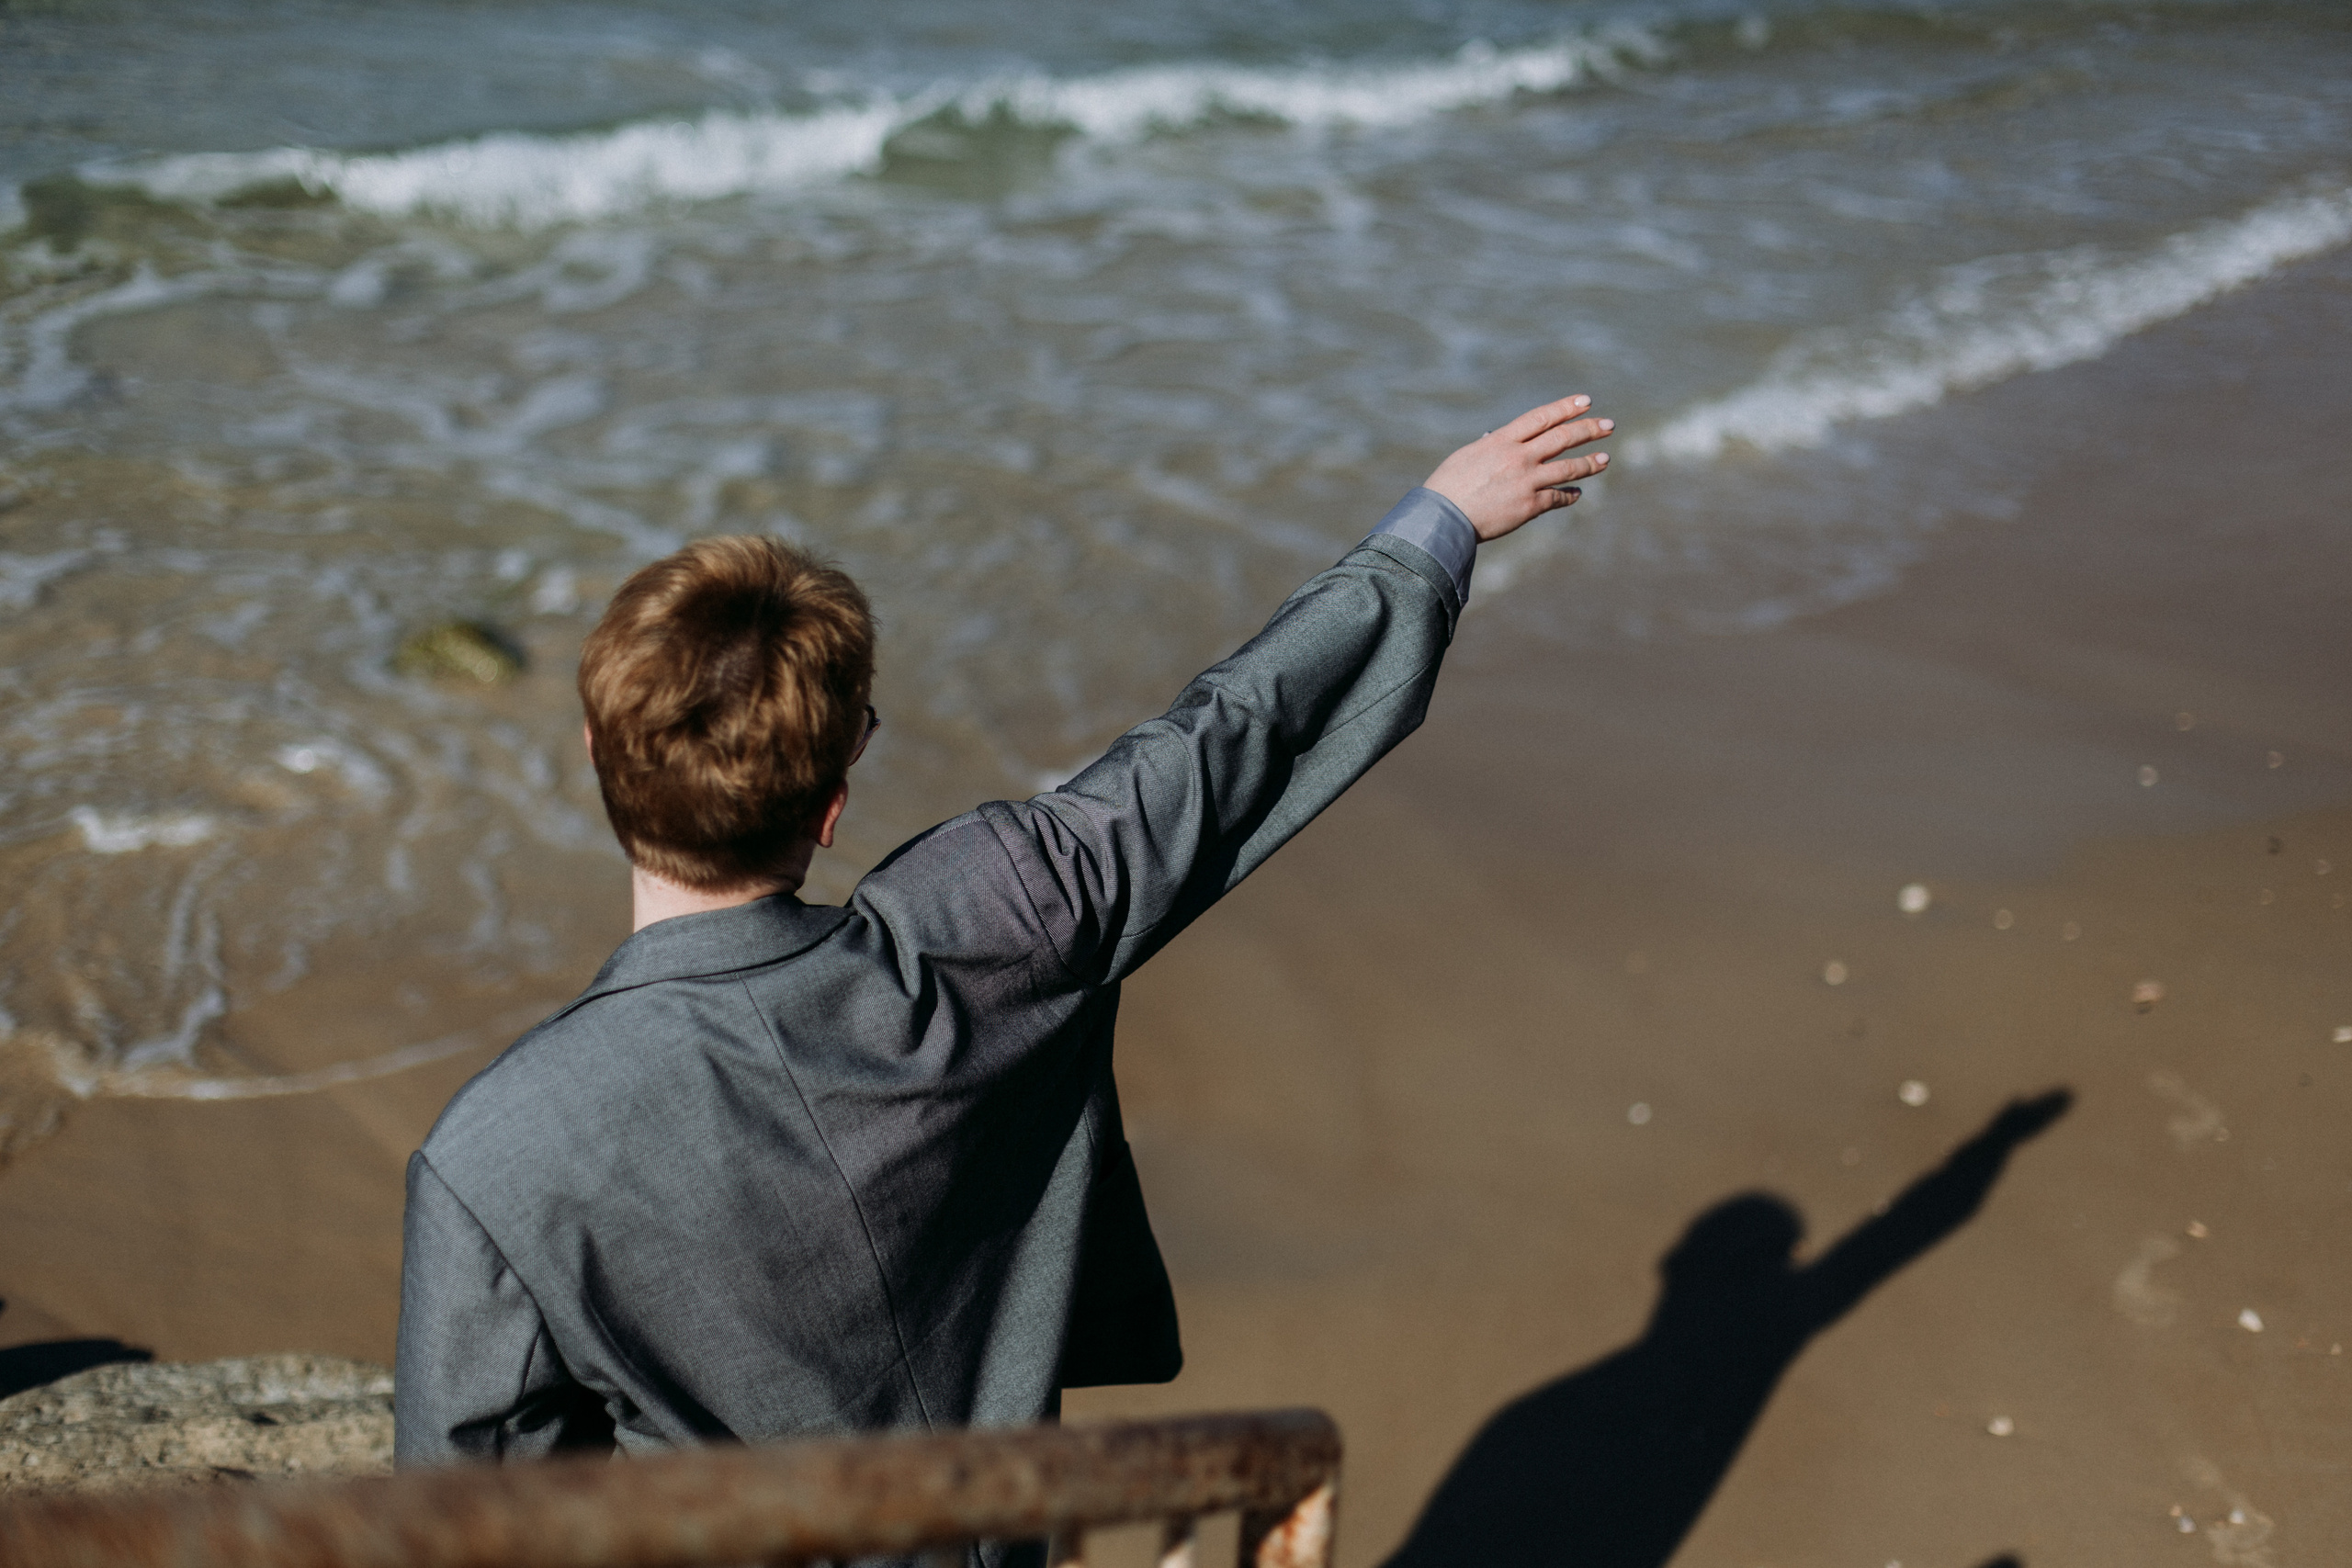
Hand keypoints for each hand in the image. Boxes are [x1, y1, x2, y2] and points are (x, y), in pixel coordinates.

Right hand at [1421, 394, 1611, 541]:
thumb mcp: (1468, 456)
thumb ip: (1490, 446)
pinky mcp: (1528, 506)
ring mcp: (1525, 481)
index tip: (1585, 401)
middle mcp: (1518, 457)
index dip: (1566, 407)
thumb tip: (1499, 438)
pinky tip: (1577, 494)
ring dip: (1590, 463)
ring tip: (1605, 459)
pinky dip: (1569, 495)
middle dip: (1588, 429)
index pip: (1542, 417)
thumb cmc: (1448, 486)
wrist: (1442, 518)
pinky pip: (1557, 498)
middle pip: (1562, 437)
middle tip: (1608, 425)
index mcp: (1502, 440)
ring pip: (1568, 467)